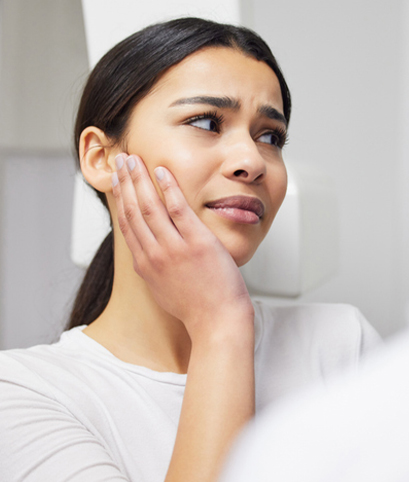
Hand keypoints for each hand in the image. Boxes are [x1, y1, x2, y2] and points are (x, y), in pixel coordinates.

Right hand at [112, 153, 253, 335]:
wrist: (217, 322)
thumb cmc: (197, 308)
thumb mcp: (164, 290)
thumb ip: (154, 269)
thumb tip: (149, 255)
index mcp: (146, 266)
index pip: (127, 225)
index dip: (120, 200)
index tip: (117, 182)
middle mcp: (154, 255)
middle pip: (133, 211)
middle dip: (125, 183)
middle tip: (121, 161)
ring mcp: (174, 248)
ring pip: (149, 206)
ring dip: (139, 179)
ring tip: (134, 159)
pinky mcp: (197, 243)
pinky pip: (178, 208)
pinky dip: (168, 187)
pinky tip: (162, 171)